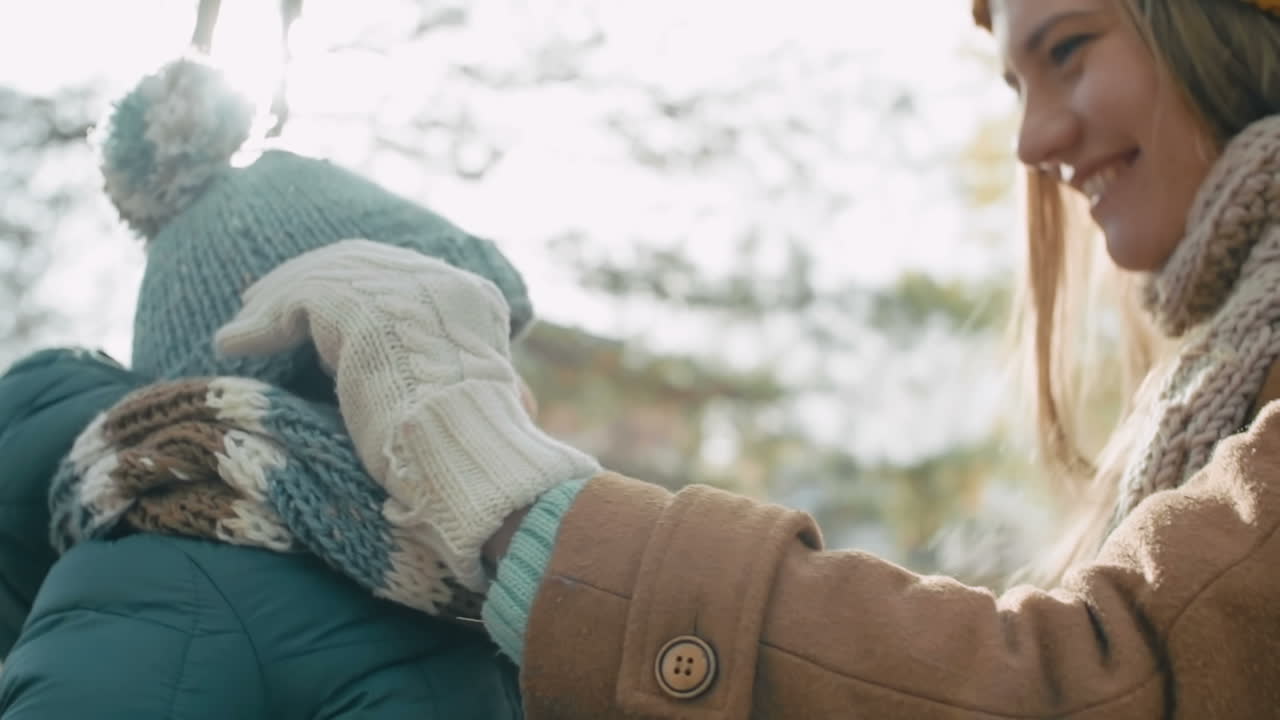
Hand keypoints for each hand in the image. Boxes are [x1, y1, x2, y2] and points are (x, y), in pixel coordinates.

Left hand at [217, 239, 599, 591]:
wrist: (463, 458)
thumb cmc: (460, 450)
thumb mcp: (451, 392)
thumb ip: (425, 361)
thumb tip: (385, 368)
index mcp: (473, 299)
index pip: (400, 273)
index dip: (350, 283)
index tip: (313, 303)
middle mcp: (441, 282)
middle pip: (356, 263)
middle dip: (305, 279)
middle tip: (258, 299)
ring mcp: (402, 288)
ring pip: (321, 278)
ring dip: (272, 301)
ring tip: (238, 325)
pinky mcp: (360, 306)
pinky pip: (295, 302)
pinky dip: (259, 325)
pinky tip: (231, 344)